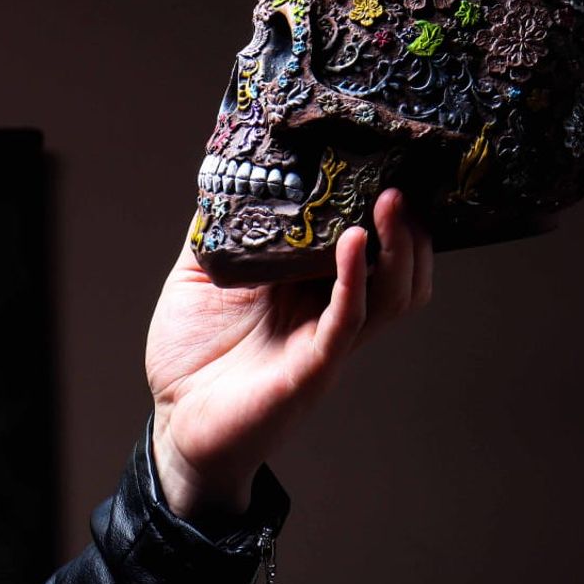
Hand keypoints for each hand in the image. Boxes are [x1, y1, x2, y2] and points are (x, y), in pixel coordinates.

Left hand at [144, 187, 432, 523]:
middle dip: (407, 225)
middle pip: (397, 268)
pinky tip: (352, 244)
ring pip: (391, 294)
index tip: (382, 162)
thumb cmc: (190, 352)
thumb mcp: (199, 274)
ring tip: (391, 203)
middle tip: (400, 180)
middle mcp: (327, 311)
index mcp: (307, 288)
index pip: (365, 243)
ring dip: (397, 247)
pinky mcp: (314, 367)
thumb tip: (223, 171)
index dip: (380, 209)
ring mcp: (326, 340)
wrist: (176, 420)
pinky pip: (348, 320)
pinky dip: (356, 280)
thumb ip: (216, 230)